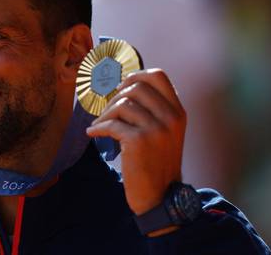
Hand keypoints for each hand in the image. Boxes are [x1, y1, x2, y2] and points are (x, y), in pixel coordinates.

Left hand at [86, 69, 185, 214]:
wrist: (160, 197)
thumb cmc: (157, 163)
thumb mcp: (166, 133)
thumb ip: (154, 110)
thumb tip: (125, 85)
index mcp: (178, 112)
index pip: (158, 76)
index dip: (136, 75)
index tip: (122, 86)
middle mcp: (170, 117)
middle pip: (135, 86)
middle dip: (115, 96)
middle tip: (107, 111)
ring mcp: (156, 129)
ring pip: (122, 104)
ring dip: (105, 114)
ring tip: (99, 125)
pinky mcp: (139, 141)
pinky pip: (111, 124)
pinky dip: (98, 127)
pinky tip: (92, 133)